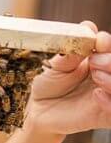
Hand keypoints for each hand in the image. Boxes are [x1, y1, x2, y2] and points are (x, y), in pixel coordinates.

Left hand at [26, 21, 110, 137]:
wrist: (38, 109)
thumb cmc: (48, 83)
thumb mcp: (56, 64)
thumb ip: (72, 50)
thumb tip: (88, 27)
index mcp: (98, 59)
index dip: (109, 44)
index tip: (100, 41)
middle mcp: (107, 76)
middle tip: (95, 62)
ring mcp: (108, 95)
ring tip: (96, 77)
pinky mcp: (105, 115)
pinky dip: (110, 101)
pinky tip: (96, 95)